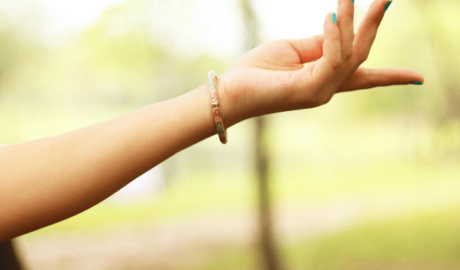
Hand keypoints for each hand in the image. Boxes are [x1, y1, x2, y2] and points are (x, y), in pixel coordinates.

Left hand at [218, 0, 423, 123]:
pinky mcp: (308, 90)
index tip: (419, 78)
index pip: (364, 78)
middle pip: (361, 57)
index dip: (392, 76)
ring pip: (349, 54)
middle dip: (373, 27)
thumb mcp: (293, 49)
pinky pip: (332, 59)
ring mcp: (320, 92)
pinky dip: (334, 35)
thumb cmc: (258, 70)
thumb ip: (320, 42)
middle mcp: (327, 89)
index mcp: (324, 80)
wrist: (231, 91)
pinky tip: (330, 16)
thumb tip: (340, 27)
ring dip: (352, 22)